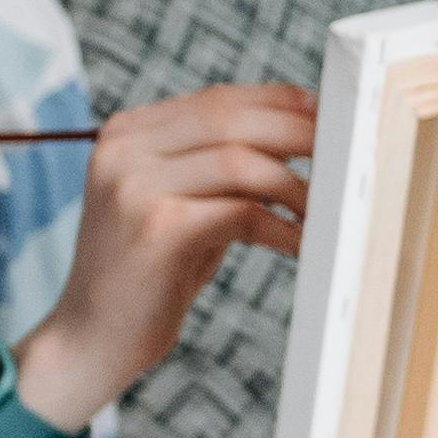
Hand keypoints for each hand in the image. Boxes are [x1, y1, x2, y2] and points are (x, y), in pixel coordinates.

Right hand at [8, 84, 311, 433]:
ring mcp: (134, 185)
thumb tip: (304, 136)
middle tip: (348, 155)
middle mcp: (123, 149)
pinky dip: (283, 227)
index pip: (219, 98)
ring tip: (327, 212)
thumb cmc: (150, 274)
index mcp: (127, 133)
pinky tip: (302, 244)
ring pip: (241, 161)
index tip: (332, 118)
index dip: (283, 104)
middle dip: (300, 134)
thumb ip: (220, 168)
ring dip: (297, 187)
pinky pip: (242, 212)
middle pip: (232, 118)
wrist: (89, 340)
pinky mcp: (155, 227)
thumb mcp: (180, 204)